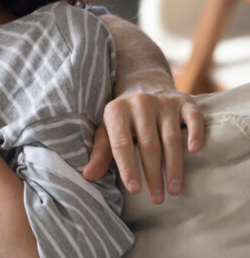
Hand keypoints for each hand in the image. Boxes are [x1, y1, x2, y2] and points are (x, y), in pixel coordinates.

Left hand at [83, 88, 203, 203]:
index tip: (135, 190)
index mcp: (116, 111)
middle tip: (157, 198)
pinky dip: (195, 134)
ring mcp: (164, 102)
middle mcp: (140, 104)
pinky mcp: (185, 102)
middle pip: (148, 144)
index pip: (121, 143)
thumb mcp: (107, 130)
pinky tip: (194, 152)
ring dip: (174, 166)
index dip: (127, 167)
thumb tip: (87, 176)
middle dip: (153, 174)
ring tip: (174, 190)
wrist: (143, 83)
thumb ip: (101, 152)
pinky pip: (193, 119)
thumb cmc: (124, 116)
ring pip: (171, 138)